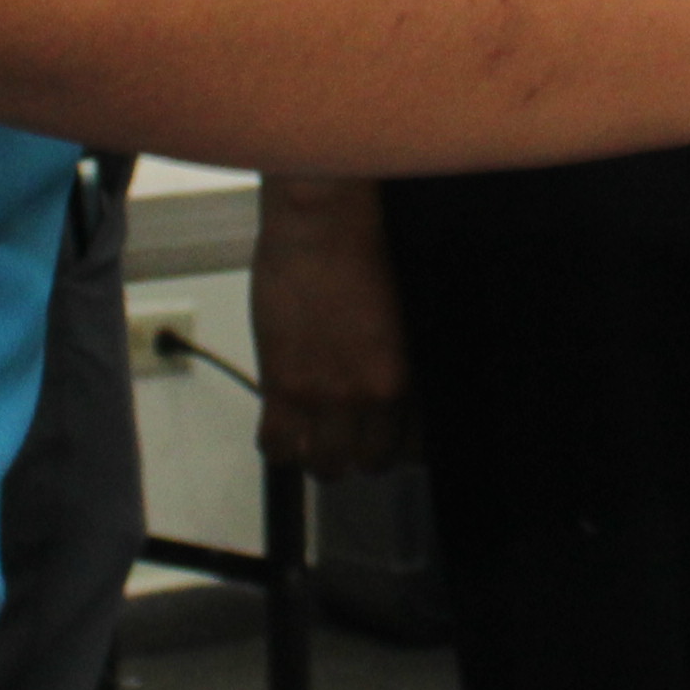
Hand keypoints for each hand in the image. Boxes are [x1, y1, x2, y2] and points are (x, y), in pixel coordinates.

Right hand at [244, 179, 415, 476]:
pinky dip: (280, 447)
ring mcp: (323, 393)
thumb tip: (392, 392)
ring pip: (324, 465)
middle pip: (370, 462)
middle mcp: (370, 394)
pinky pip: (277, 445)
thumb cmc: (365, 253)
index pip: (412, 446)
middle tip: (348, 437)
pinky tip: (283, 431)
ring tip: (315, 441)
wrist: (324, 224)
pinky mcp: (282, 384)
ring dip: (320, 458)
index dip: (398, 447)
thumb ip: (399, 363)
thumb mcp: (404, 317)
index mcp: (405, 377)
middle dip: (361, 455)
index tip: (387, 439)